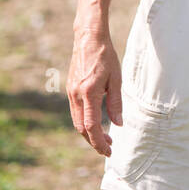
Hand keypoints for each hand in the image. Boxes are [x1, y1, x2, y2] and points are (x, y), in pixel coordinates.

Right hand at [67, 23, 122, 156]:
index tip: (109, 151)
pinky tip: (96, 123)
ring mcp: (71, 92)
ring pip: (77, 121)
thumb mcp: (116, 79)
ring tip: (105, 138)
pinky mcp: (70, 89)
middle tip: (109, 148)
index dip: (99, 142)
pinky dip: (84, 122)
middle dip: (94, 142)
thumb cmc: (106, 56)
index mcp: (89, 92)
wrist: (88, 38)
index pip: (91, 126)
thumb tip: (118, 124)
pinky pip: (75, 112)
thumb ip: (116, 103)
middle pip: (82, 128)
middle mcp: (76, 94)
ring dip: (89, 133)